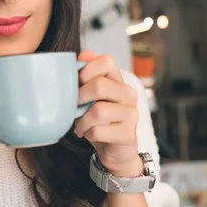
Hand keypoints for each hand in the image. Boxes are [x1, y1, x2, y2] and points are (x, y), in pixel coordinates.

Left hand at [74, 51, 142, 176]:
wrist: (115, 152)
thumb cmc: (100, 122)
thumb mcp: (91, 98)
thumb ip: (87, 77)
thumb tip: (84, 54)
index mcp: (119, 81)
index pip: (107, 61)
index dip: (87, 69)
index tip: (78, 83)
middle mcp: (129, 95)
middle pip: (100, 85)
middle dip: (79, 97)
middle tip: (74, 107)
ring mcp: (131, 115)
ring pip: (98, 111)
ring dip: (82, 120)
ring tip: (80, 125)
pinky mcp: (128, 134)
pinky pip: (98, 131)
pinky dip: (87, 134)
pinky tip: (88, 134)